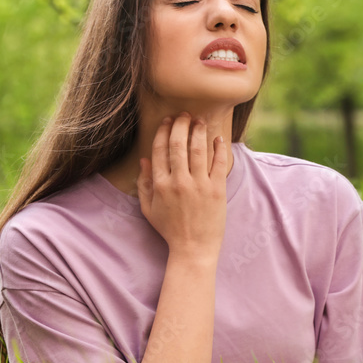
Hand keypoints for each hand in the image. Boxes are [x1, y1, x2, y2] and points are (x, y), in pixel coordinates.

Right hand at [137, 112, 228, 259]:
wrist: (193, 248)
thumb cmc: (170, 230)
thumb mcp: (149, 209)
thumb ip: (144, 184)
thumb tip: (144, 159)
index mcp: (160, 185)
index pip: (160, 150)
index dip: (163, 131)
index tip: (167, 121)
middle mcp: (179, 182)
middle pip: (178, 144)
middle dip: (180, 125)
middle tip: (184, 114)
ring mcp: (199, 185)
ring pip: (198, 149)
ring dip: (198, 131)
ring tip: (200, 121)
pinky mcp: (217, 190)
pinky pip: (218, 163)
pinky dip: (219, 148)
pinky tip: (217, 138)